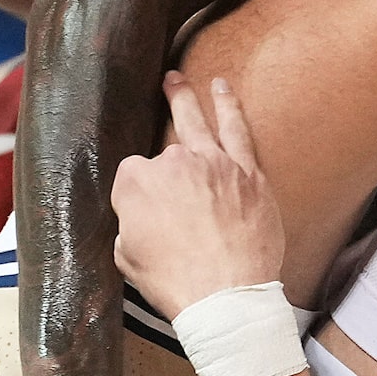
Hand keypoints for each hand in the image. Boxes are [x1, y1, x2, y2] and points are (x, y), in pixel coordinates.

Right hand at [110, 73, 284, 315]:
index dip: (137, 192)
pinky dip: (231, 109)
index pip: (133, 173)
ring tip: (186, 79)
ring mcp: (215, 164)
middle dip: (164, 104)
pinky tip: (225, 94)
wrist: (225, 296)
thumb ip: (129, 225)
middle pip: (167, 130)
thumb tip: (137, 217)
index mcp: (138, 182)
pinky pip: (239, 132)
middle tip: (164, 87)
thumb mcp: (127, 257)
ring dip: (192, 97)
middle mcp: (175, 163)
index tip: (145, 211)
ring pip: (201, 121)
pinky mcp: (249, 174)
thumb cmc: (174, 282)